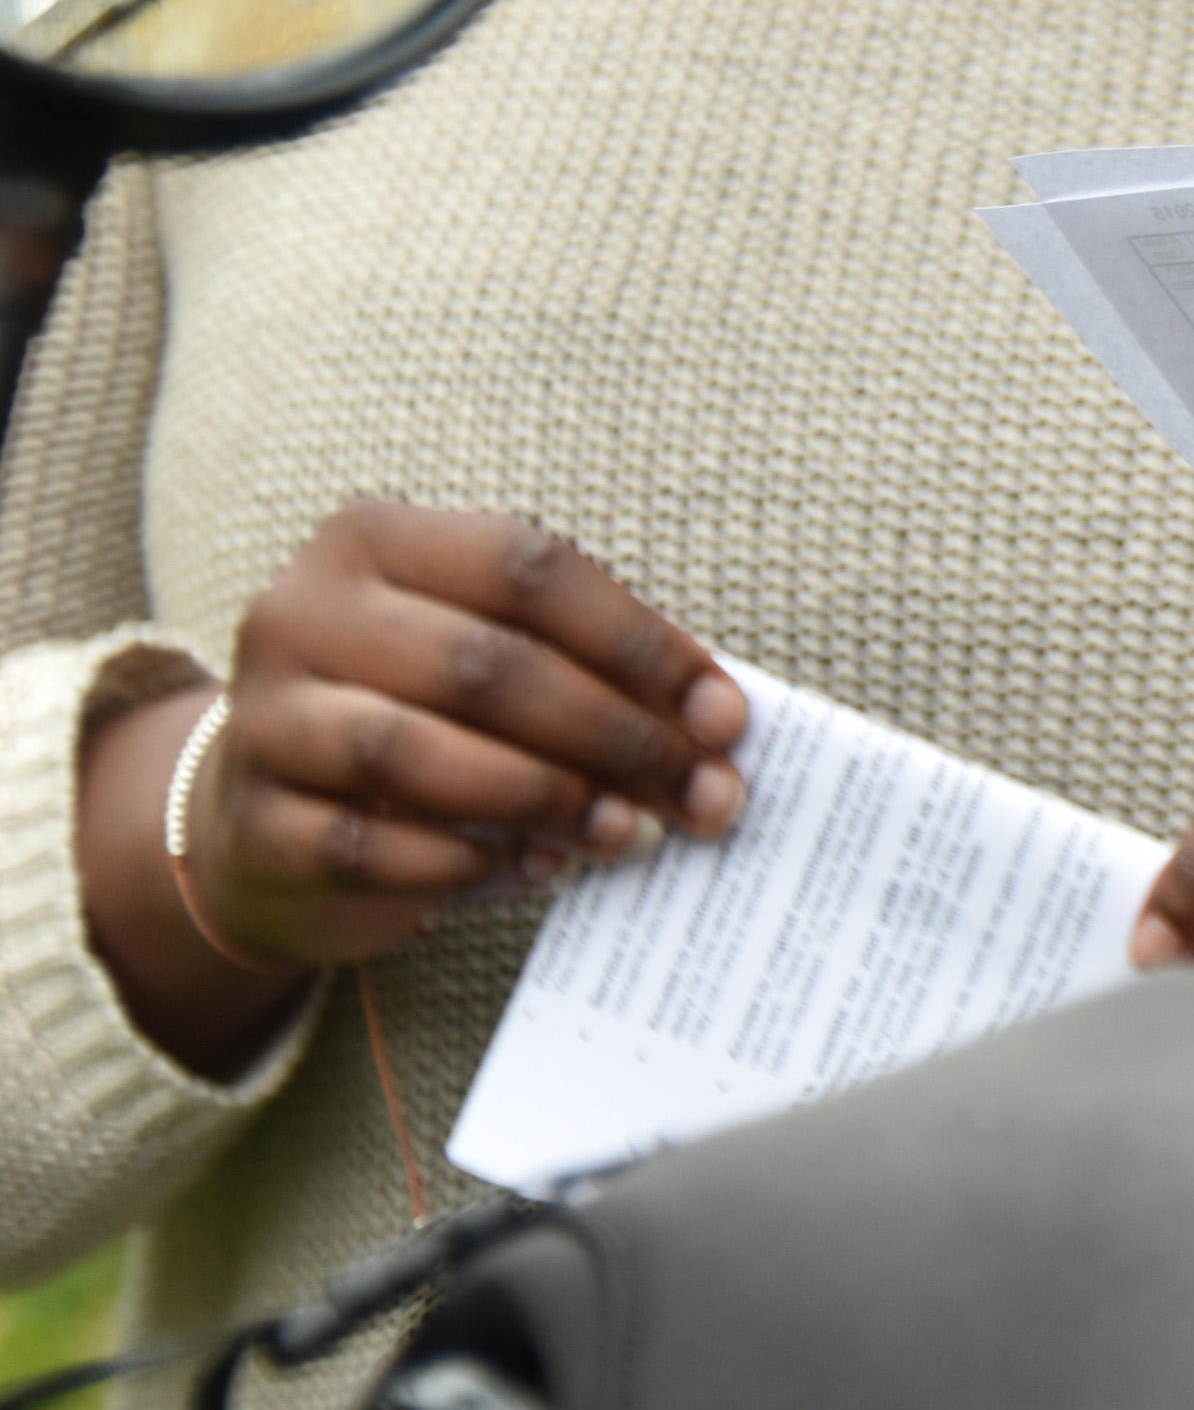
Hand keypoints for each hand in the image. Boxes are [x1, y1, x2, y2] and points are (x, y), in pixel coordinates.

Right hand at [81, 506, 747, 1065]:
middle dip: (615, 737)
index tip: (725, 716)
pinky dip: (468, 865)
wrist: (264, 818)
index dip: (639, 643)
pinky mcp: (251, 824)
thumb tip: (718, 729)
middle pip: (483, 666)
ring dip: (545, 799)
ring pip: (415, 753)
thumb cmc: (419, 717)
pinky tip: (539, 869)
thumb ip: (589, 672)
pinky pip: (368, 847)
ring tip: (629, 834)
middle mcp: (301, 614)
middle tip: (705, 795)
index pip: (526, 568)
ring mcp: (262, 720)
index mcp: (374, 540)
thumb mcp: (491, 664)